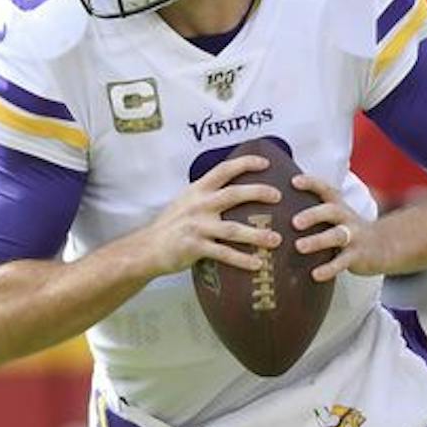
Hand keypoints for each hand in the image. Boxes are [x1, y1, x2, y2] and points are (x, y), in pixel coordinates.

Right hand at [133, 154, 281, 277]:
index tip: (265, 163)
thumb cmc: (172, 224)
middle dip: (259, 193)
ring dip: (257, 235)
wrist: (148, 247)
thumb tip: (235, 189)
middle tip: (279, 196)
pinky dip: (242, 260)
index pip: (224, 169)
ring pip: (233, 229)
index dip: (245, 163)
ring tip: (276, 240)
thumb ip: (207, 194)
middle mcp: (199, 204)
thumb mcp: (186, 201)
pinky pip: (224, 254)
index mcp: (198, 190)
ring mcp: (197, 226)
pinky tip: (257, 264)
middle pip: (234, 194)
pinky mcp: (195, 247)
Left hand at [291, 173, 387, 282]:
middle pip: (331, 211)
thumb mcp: (335, 217)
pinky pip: (342, 262)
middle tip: (294, 222)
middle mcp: (346, 218)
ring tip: (299, 246)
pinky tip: (315, 275)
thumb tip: (276, 214)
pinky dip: (329, 268)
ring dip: (318, 240)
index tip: (293, 181)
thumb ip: (315, 214)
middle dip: (313, 215)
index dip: (311, 183)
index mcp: (338, 206)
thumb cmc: (348, 231)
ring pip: (336, 236)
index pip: (325, 190)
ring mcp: (354, 237)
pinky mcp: (358, 256)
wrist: (383, 247)